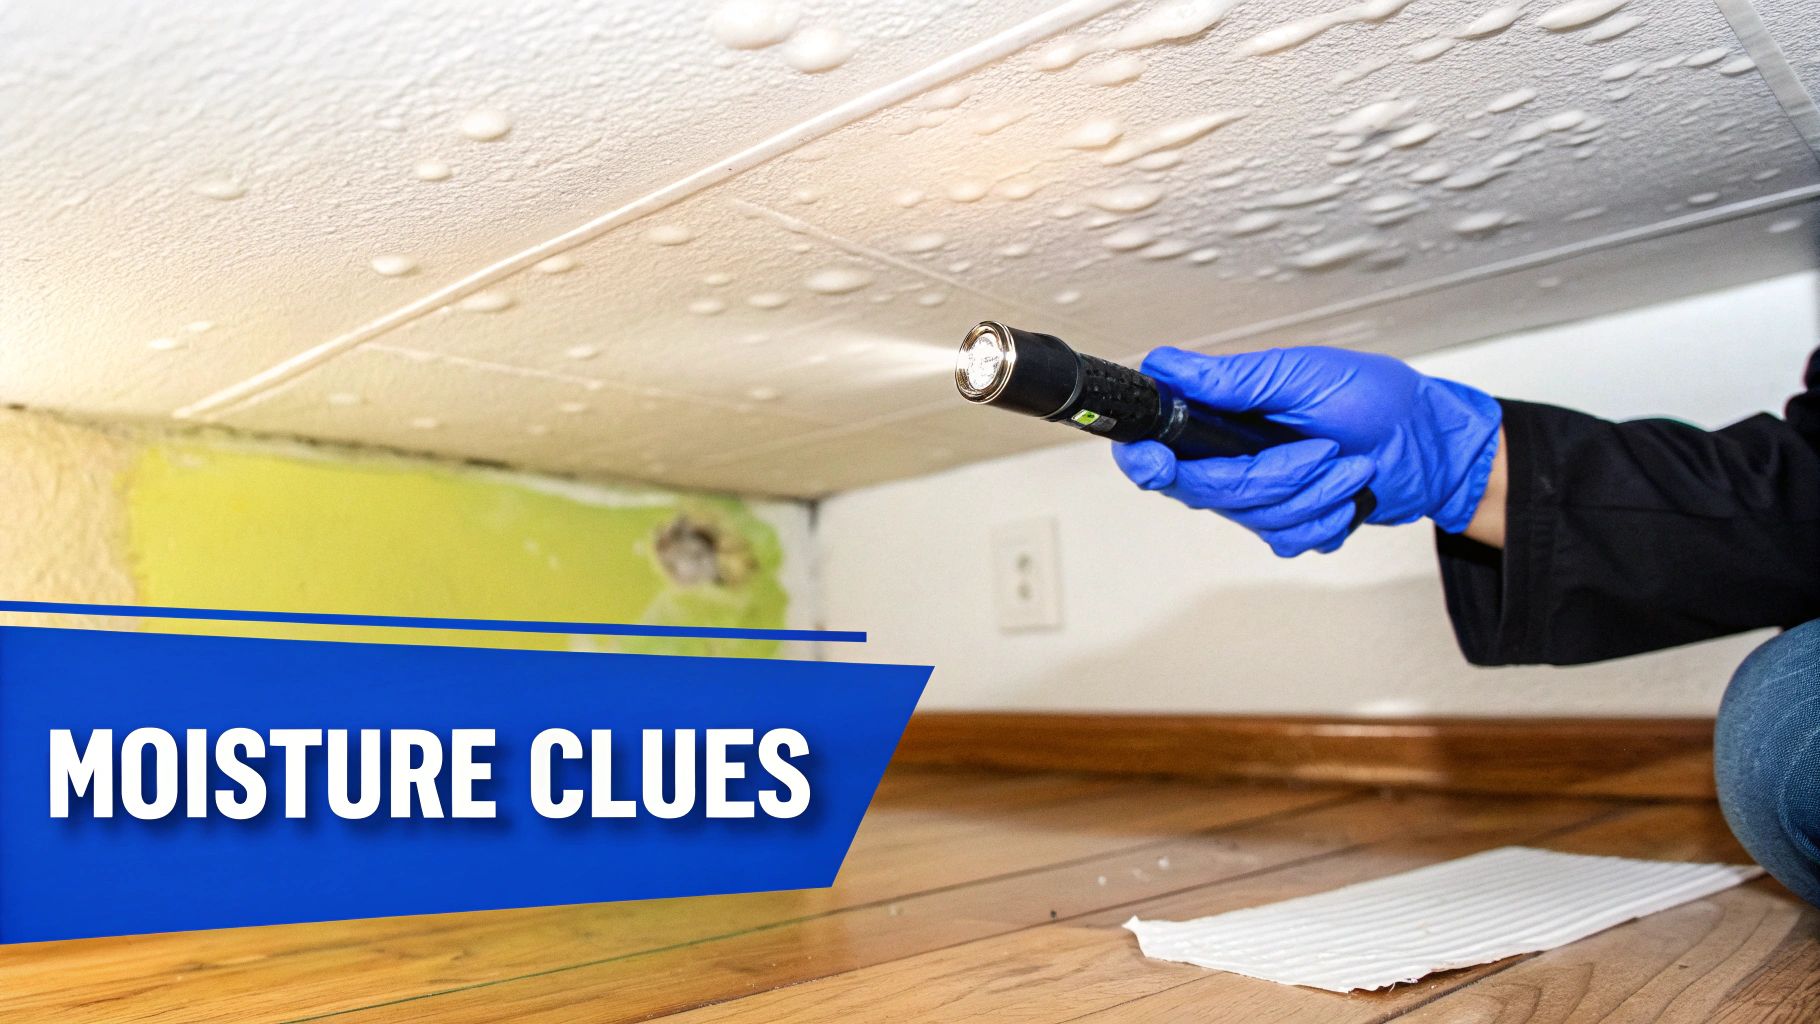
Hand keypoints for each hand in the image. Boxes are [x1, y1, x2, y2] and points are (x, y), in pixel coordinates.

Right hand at [1112, 346, 1501, 555]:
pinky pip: (1287, 540)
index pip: (1158, 445)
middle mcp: (1229, 457)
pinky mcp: (1287, 525)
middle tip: (1322, 449)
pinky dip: (1326, 518)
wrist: (1428, 447)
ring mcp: (1257, 496)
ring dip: (1314, 494)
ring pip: (1253, 518)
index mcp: (1223, 415)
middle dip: (1273, 475)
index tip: (1159, 461)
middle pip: (1206, 490)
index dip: (1147, 459)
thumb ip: (1232, 380)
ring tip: (1350, 465)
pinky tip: (1348, 494)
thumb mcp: (1304, 376)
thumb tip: (1166, 365)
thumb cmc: (1375, 399)